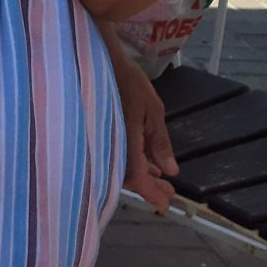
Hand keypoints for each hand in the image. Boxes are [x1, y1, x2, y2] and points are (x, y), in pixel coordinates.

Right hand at [105, 37, 178, 213]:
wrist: (97, 60)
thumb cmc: (126, 81)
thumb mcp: (152, 109)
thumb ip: (159, 141)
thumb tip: (170, 171)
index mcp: (124, 140)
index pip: (137, 176)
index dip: (151, 193)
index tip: (165, 206)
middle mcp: (110, 144)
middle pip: (128, 176)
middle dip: (150, 186)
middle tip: (169, 192)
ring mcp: (103, 138)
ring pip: (121, 167)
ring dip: (142, 173)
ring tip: (161, 176)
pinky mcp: (100, 132)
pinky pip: (116, 154)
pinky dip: (131, 160)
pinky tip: (144, 159)